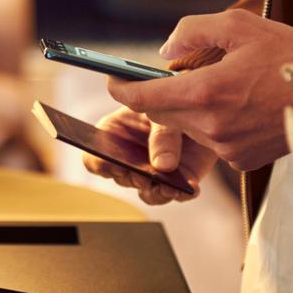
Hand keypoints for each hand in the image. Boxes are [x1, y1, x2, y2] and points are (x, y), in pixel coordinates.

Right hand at [84, 108, 213, 205]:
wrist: (199, 103)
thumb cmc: (173, 98)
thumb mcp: (164, 107)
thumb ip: (162, 133)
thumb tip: (162, 166)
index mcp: (114, 134)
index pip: (93, 158)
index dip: (100, 164)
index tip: (114, 164)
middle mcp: (129, 158)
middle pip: (122, 178)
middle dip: (135, 178)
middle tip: (146, 175)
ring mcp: (152, 171)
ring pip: (147, 192)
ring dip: (157, 192)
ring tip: (170, 187)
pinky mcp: (176, 180)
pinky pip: (177, 194)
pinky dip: (184, 193)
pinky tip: (190, 188)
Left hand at [105, 11, 292, 170]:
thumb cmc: (290, 56)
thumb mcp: (240, 26)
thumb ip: (194, 31)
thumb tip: (166, 49)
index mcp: (206, 93)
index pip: (144, 99)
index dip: (122, 89)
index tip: (113, 80)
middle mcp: (212, 127)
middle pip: (162, 115)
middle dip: (160, 95)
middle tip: (173, 74)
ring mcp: (227, 148)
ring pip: (187, 128)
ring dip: (191, 109)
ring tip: (222, 85)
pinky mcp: (241, 160)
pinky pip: (212, 140)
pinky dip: (214, 123)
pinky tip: (240, 105)